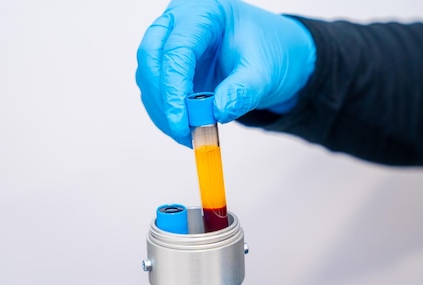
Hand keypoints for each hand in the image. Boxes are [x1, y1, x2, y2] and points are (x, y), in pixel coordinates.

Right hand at [136, 0, 315, 146]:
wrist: (275, 57)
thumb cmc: (270, 52)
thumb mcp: (264, 73)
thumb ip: (242, 92)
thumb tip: (216, 113)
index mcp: (204, 12)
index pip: (176, 49)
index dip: (174, 88)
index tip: (181, 122)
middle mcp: (179, 23)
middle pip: (150, 57)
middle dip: (162, 99)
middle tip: (180, 130)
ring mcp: (169, 43)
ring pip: (147, 77)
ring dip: (162, 110)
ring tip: (188, 134)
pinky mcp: (167, 66)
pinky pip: (155, 91)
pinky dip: (165, 114)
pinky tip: (184, 129)